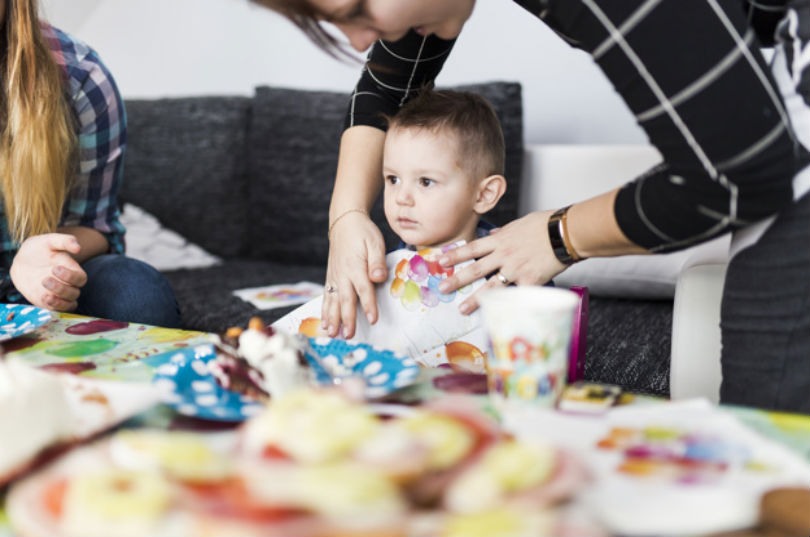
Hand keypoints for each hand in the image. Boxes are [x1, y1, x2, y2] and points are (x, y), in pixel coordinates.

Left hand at [10, 233, 86, 310]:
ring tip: (45, 293)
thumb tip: (78, 248)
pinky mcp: (49, 302)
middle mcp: (69, 285)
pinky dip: (53, 306)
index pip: (80, 278)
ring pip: (69, 304)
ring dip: (59, 301)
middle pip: (74, 293)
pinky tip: (43, 297)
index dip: (70, 276)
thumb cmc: (39, 249)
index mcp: (73, 271)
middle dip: (61, 288)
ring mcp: (59, 295)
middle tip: (45, 279)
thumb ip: (64, 241)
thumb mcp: (49, 241)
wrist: (23, 261)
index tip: (55, 268)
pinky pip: (57, 310)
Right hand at [322, 212, 387, 337]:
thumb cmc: (363, 233)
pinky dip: (324, 311)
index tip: (372, 320)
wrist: (344, 223)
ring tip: (332, 334)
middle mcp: (342, 274)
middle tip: (348, 335)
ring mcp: (334, 277)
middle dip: (347, 319)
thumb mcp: (375, 243)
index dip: (369, 305)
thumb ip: (377, 262)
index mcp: (355, 267)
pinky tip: (324, 323)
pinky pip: (326, 297)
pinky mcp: (330, 277)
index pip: (364, 289)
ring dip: (332, 318)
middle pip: (345, 300)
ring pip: (332, 301)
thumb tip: (379, 277)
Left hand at [436, 211, 566, 313]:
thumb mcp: (520, 223)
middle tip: (442, 288)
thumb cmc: (546, 224)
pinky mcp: (529, 280)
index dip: (455, 255)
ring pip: (491, 286)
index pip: (472, 248)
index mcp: (501, 240)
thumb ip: (505, 231)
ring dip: (475, 299)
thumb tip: (494, 233)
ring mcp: (516, 269)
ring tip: (462, 309)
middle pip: (475, 269)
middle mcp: (504, 255)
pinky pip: (516, 296)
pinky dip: (508, 306)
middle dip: (457, 279)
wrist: (565, 232)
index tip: (441, 261)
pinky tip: (498, 316)